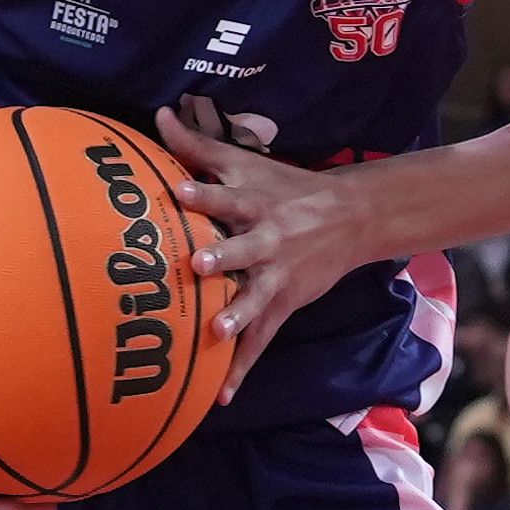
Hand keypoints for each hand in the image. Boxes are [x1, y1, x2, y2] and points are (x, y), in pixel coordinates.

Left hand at [157, 101, 395, 362]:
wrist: (351, 218)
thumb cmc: (285, 185)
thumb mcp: (247, 162)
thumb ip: (197, 144)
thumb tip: (158, 113)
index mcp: (255, 203)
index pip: (226, 195)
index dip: (203, 193)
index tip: (179, 191)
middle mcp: (267, 239)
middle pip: (243, 249)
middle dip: (222, 258)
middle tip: (198, 265)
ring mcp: (276, 276)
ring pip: (256, 299)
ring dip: (237, 315)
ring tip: (216, 332)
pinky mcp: (282, 305)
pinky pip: (260, 341)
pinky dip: (241, 369)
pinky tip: (220, 397)